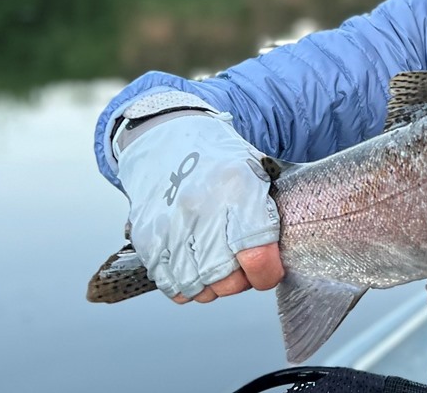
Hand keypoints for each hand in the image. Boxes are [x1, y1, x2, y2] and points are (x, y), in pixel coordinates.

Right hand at [117, 113, 283, 302]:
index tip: (269, 270)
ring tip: (217, 263)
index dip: (267, 273)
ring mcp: (170, 225)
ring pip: (198, 287)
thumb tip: (279, 257)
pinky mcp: (147, 238)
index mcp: (238, 190)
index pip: (256, 257)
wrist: (168, 140)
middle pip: (226, 280)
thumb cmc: (218, 160)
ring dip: (213, 285)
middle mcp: (201, 209)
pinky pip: (170, 284)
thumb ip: (269, 215)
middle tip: (242, 266)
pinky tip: (194, 265)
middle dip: (241, 281)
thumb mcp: (256, 174)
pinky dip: (186, 284)